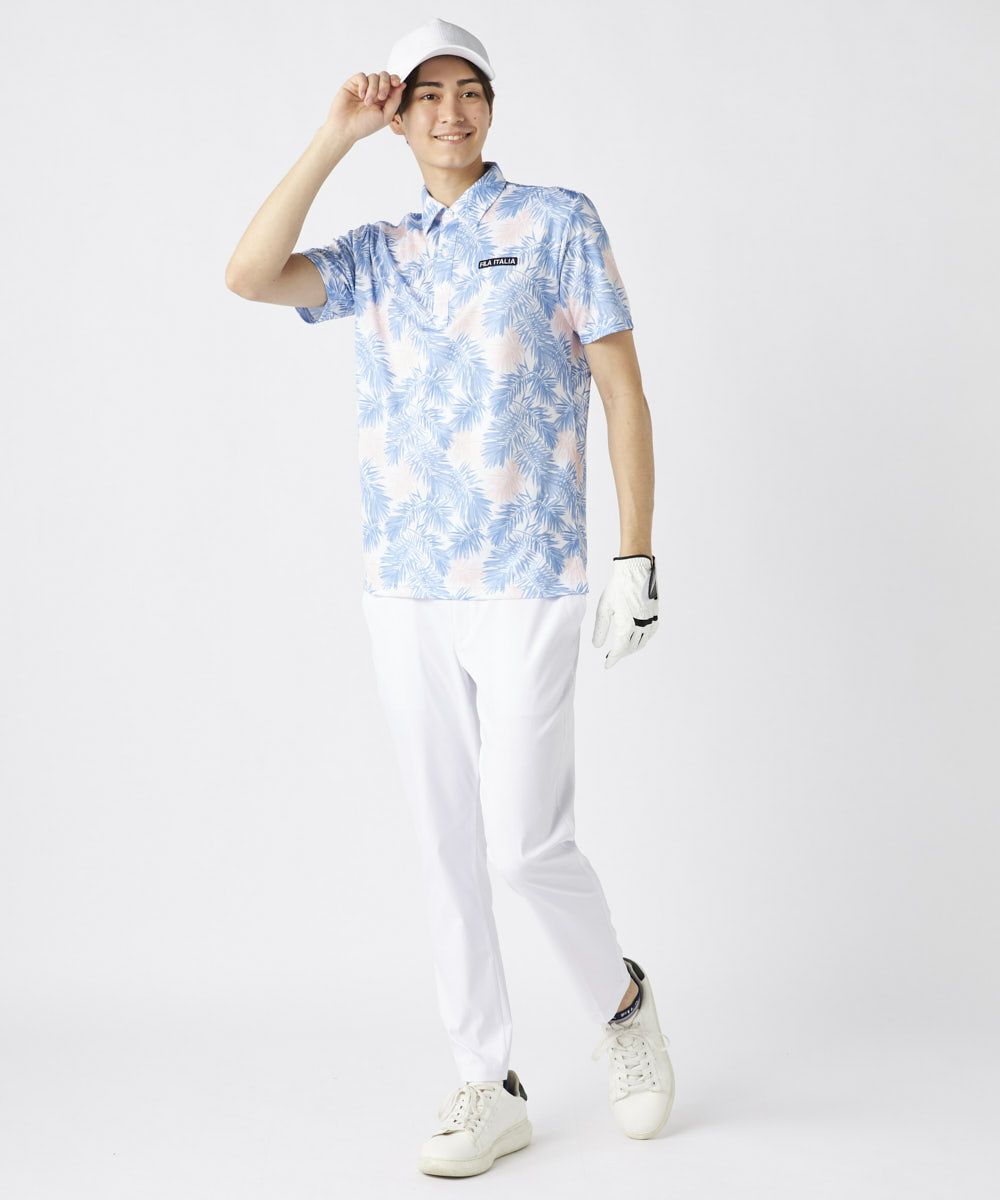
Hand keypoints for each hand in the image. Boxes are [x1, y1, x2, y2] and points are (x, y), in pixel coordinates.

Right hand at [323, 70, 406, 143]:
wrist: (345, 128)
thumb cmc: (364, 126)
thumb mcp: (385, 116)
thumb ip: (395, 100)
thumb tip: (402, 85)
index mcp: (384, 100)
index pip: (393, 84)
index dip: (395, 80)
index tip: (396, 83)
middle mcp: (375, 92)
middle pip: (385, 76)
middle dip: (385, 84)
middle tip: (381, 97)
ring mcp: (364, 87)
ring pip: (374, 76)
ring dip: (373, 89)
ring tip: (367, 103)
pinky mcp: (353, 84)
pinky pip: (362, 76)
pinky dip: (364, 85)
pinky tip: (361, 96)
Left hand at [592, 555, 658, 669]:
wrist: (635, 571)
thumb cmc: (617, 587)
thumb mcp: (604, 608)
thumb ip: (601, 629)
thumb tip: (597, 645)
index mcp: (627, 624)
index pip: (620, 649)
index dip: (613, 659)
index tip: (607, 665)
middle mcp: (641, 625)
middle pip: (631, 648)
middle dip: (621, 653)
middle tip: (611, 656)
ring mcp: (650, 620)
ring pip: (642, 642)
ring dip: (632, 648)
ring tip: (622, 648)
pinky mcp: (655, 615)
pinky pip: (650, 633)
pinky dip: (642, 639)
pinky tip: (635, 638)